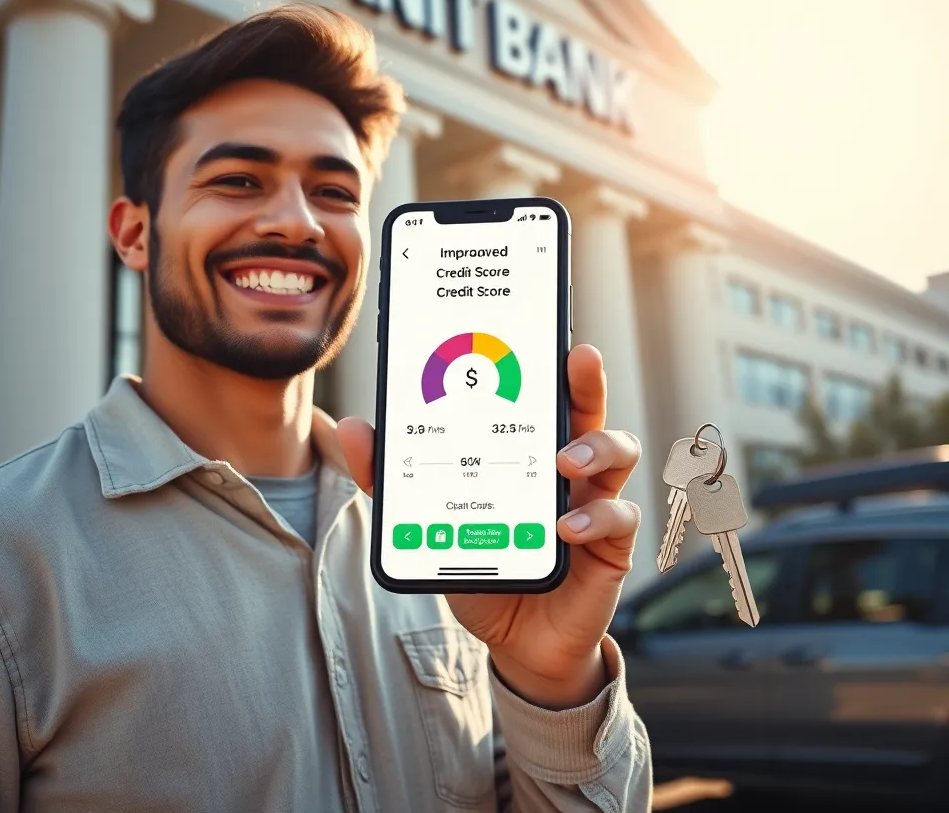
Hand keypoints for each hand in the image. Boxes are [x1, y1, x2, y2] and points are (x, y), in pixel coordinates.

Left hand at [336, 343, 641, 709]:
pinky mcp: (609, 545)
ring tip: (563, 461)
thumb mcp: (430, 520)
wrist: (515, 639)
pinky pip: (618, 517)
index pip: (542, 393)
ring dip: (596, 446)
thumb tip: (351, 426)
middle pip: (588, 407)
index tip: (538, 331)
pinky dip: (595, 518)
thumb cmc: (480, 564)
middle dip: (586, 378)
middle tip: (578, 357)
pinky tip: (565, 528)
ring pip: (618, 451)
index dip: (546, 361)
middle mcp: (569, 465)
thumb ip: (392, 477)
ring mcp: (592, 500)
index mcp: (527, 448)